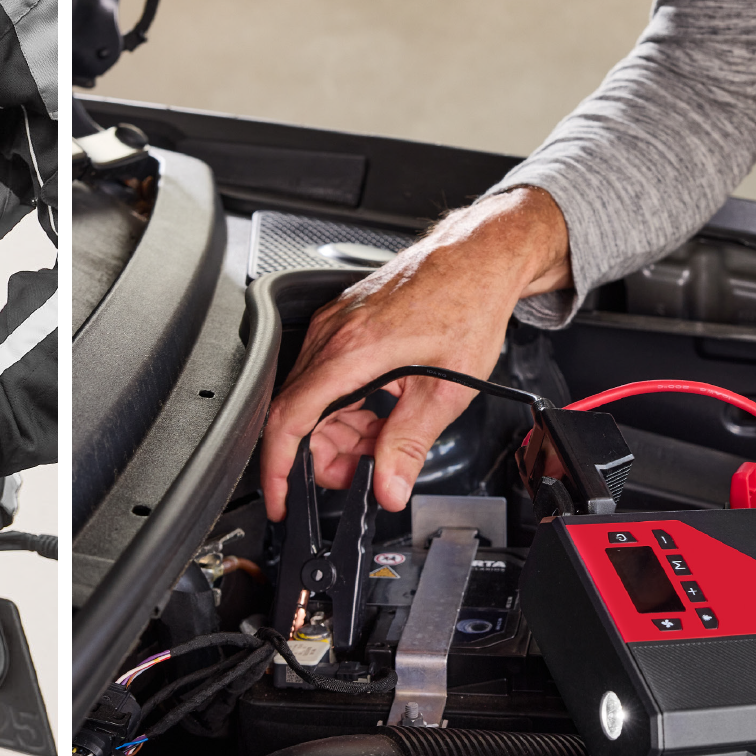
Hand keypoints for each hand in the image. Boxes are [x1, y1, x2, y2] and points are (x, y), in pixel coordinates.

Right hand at [261, 187, 570, 520]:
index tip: (281, 498)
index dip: (279, 467)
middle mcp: (331, 335)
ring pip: (311, 397)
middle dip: (324, 456)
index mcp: (350, 352)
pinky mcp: (341, 323)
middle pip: (299, 414)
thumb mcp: (447, 389)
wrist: (477, 258)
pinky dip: (345, 406)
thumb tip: (388, 487)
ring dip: (339, 432)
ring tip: (383, 444)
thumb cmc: (467, 304)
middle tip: (363, 475)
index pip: (290, 420)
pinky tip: (379, 414)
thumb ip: (411, 444)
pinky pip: (325, 376)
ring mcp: (332, 326)